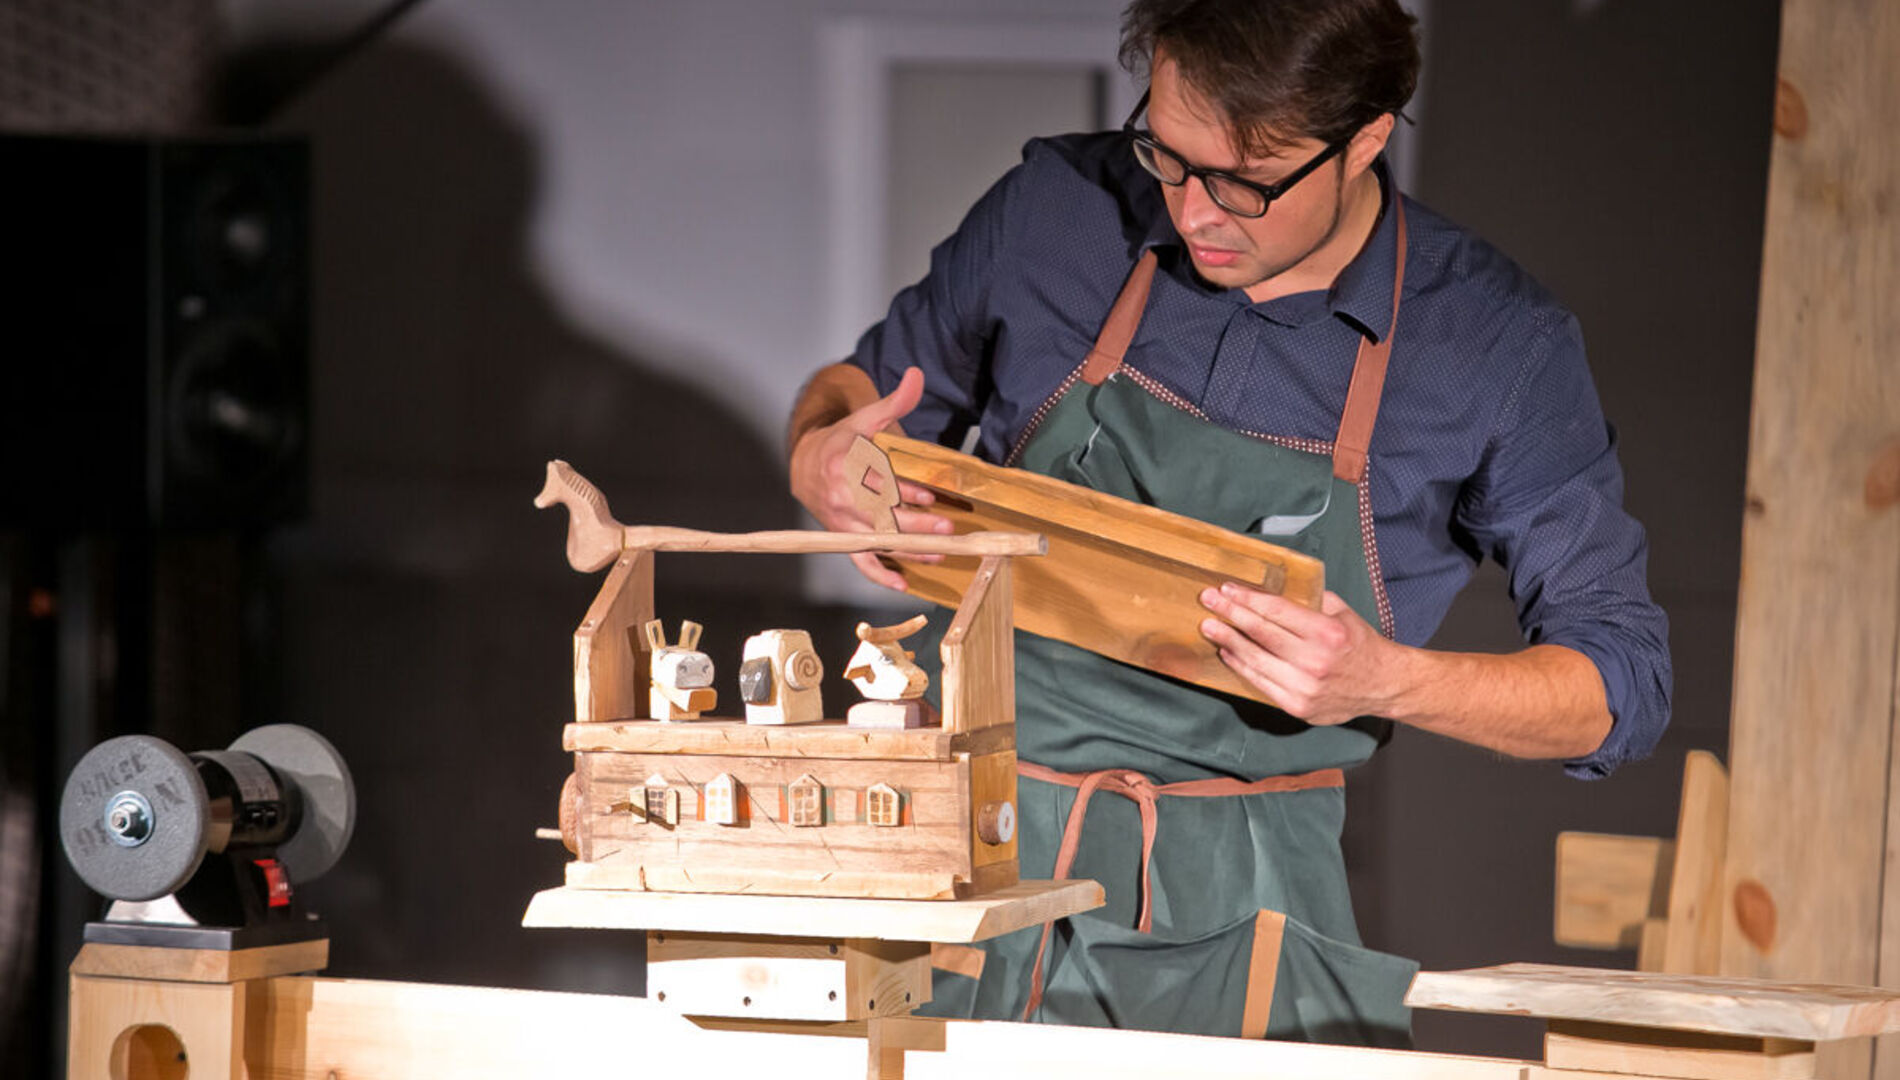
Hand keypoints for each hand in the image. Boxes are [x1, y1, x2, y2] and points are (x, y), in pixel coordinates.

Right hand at [789, 367, 951, 589]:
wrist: (807, 464)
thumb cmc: (844, 441)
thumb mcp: (865, 418)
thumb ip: (895, 401)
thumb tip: (916, 374)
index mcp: (845, 465)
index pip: (876, 481)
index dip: (902, 490)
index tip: (928, 495)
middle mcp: (841, 498)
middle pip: (879, 516)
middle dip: (914, 524)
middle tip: (946, 528)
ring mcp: (842, 522)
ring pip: (876, 541)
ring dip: (908, 551)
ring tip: (940, 553)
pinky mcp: (844, 539)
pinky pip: (859, 562)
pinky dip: (879, 575)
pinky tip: (903, 583)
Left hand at [1198, 583, 1408, 725]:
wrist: (1382, 686)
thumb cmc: (1360, 645)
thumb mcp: (1341, 613)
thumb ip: (1310, 601)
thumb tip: (1273, 590)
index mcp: (1326, 633)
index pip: (1276, 611)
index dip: (1248, 599)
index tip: (1227, 589)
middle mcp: (1314, 661)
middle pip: (1260, 633)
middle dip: (1230, 614)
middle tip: (1208, 600)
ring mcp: (1304, 687)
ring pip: (1255, 659)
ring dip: (1228, 640)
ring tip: (1208, 626)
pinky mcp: (1297, 706)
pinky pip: (1260, 683)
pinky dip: (1241, 666)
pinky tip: (1228, 651)